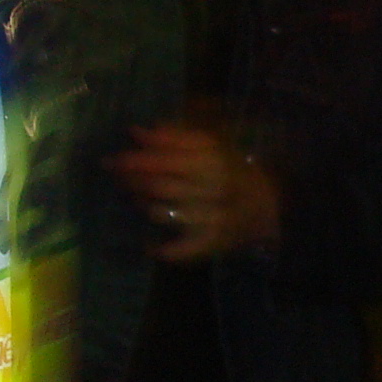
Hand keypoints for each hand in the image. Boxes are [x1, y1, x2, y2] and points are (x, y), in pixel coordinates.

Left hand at [107, 122, 279, 263]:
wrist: (269, 205)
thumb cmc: (232, 169)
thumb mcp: (209, 146)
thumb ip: (173, 137)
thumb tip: (135, 131)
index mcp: (212, 161)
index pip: (164, 159)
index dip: (134, 159)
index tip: (112, 158)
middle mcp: (211, 189)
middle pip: (158, 185)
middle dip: (131, 180)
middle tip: (116, 175)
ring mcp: (210, 219)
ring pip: (161, 213)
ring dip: (141, 204)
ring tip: (134, 195)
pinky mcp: (210, 244)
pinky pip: (176, 250)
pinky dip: (159, 248)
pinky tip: (149, 244)